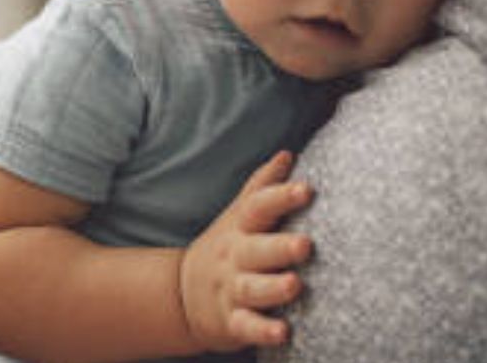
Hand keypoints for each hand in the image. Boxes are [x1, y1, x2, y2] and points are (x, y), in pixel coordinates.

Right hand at [179, 150, 314, 351]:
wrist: (180, 294)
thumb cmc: (227, 247)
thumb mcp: (238, 214)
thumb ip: (262, 185)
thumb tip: (288, 154)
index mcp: (241, 228)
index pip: (259, 207)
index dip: (281, 197)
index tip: (306, 189)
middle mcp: (236, 257)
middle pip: (257, 250)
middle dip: (281, 248)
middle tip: (306, 244)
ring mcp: (232, 290)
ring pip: (252, 289)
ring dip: (273, 289)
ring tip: (295, 285)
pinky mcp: (232, 322)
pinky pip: (247, 327)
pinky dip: (264, 331)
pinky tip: (283, 332)